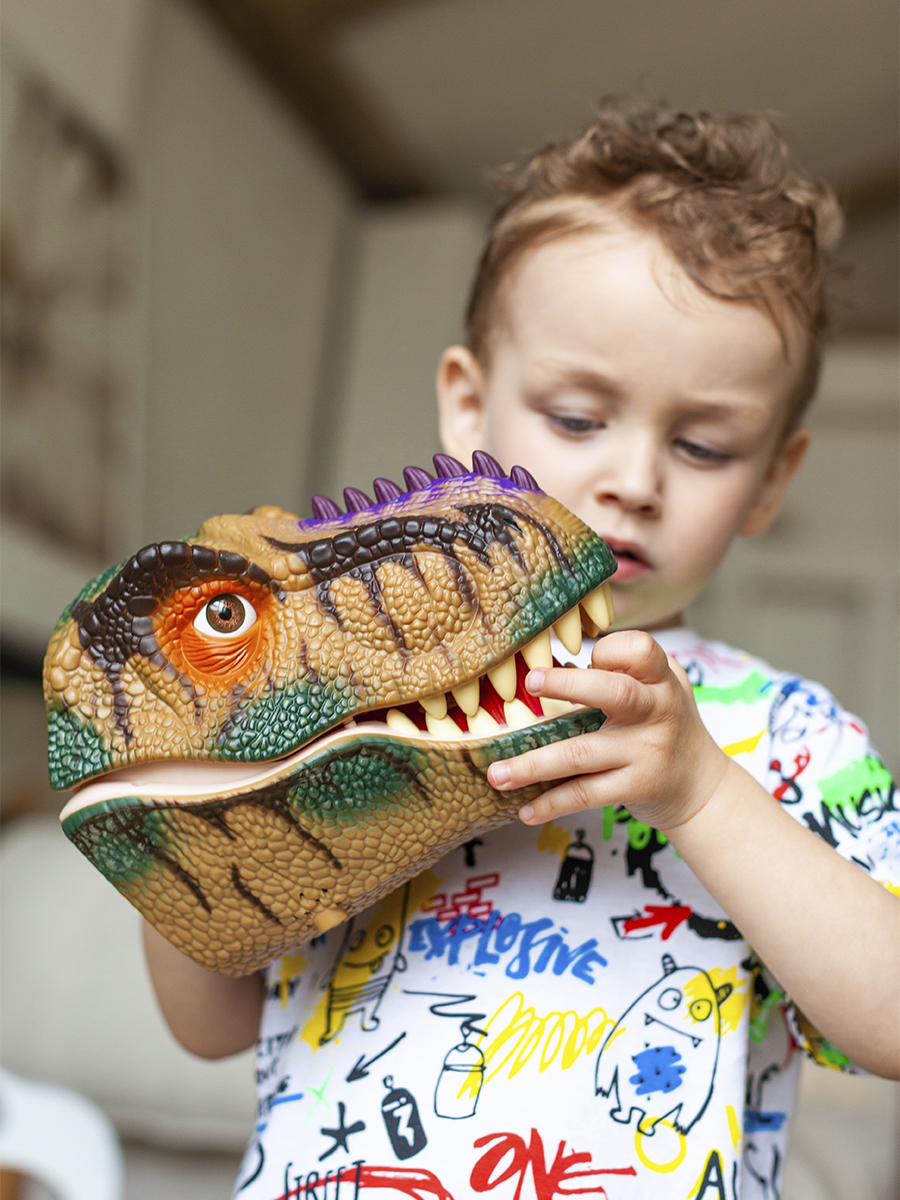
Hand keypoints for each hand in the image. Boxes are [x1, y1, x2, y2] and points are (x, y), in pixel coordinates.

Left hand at [487, 630, 730, 829]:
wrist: (702, 789)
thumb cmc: (666, 727)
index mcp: (661, 680)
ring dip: (534, 764)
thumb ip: (619, 674)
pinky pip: (587, 793)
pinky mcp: (638, 787)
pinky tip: (525, 810)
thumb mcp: (658, 691)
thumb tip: (554, 667)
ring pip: (583, 753)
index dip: (609, 650)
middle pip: (614, 693)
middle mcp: (658, 711)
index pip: (640, 649)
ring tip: (497, 774)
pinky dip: (552, 803)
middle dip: (568, 685)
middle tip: (529, 682)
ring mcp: (648, 751)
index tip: (576, 656)